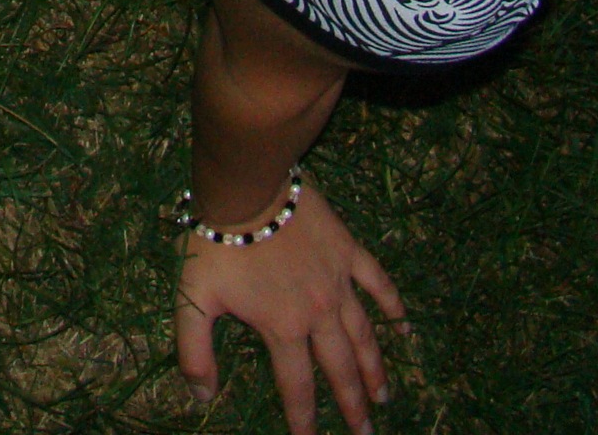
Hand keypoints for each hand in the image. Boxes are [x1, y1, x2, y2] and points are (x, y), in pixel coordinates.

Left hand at [173, 177, 404, 432]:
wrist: (246, 187)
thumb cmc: (217, 242)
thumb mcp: (193, 299)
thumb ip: (195, 351)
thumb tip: (201, 396)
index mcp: (282, 326)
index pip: (296, 385)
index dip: (304, 419)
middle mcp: (318, 311)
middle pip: (340, 367)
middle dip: (352, 403)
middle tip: (365, 430)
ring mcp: (337, 280)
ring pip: (364, 333)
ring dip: (375, 366)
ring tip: (385, 393)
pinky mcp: (348, 250)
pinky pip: (377, 282)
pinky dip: (392, 304)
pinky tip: (404, 323)